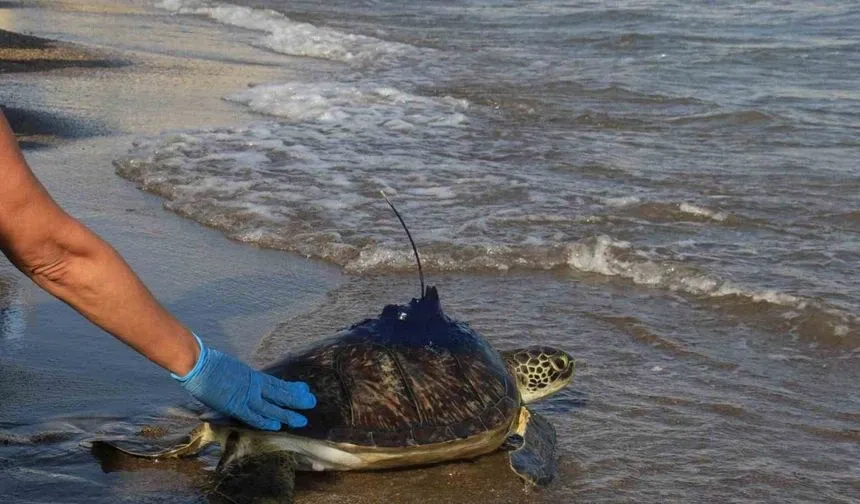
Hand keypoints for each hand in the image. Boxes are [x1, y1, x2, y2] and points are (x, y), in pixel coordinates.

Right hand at [172, 334, 315, 429]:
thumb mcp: (232, 369)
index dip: (291, 387)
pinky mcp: (235, 404)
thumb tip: (242, 382)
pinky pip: (253, 415)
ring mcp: (245, 395)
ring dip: (287, 413)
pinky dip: (265, 420)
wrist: (198, 362)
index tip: (304, 389)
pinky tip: (277, 425)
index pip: (276, 383)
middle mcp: (253, 385)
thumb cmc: (209, 364)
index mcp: (252, 376)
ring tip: (302, 419)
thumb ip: (240, 378)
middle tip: (312, 402)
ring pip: (271, 406)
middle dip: (296, 399)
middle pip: (279, 393)